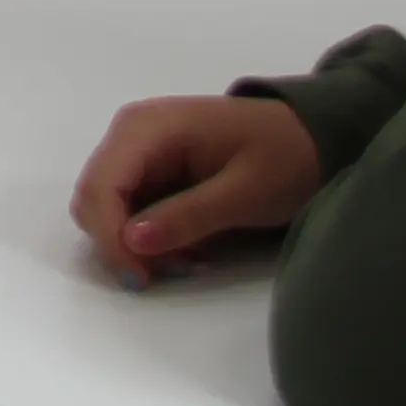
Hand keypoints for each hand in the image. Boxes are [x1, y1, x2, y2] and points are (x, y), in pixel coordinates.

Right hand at [68, 94, 324, 285]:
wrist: (312, 137)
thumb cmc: (285, 157)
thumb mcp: (245, 191)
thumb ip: (189, 215)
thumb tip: (132, 242)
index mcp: (147, 128)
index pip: (100, 186)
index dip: (110, 237)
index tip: (142, 278)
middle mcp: (130, 134)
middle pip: (93, 198)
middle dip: (120, 243)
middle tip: (172, 270)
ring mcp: (138, 150)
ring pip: (105, 208)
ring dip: (135, 243)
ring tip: (187, 258)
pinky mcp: (150, 169)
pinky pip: (128, 209)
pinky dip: (148, 236)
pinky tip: (187, 246)